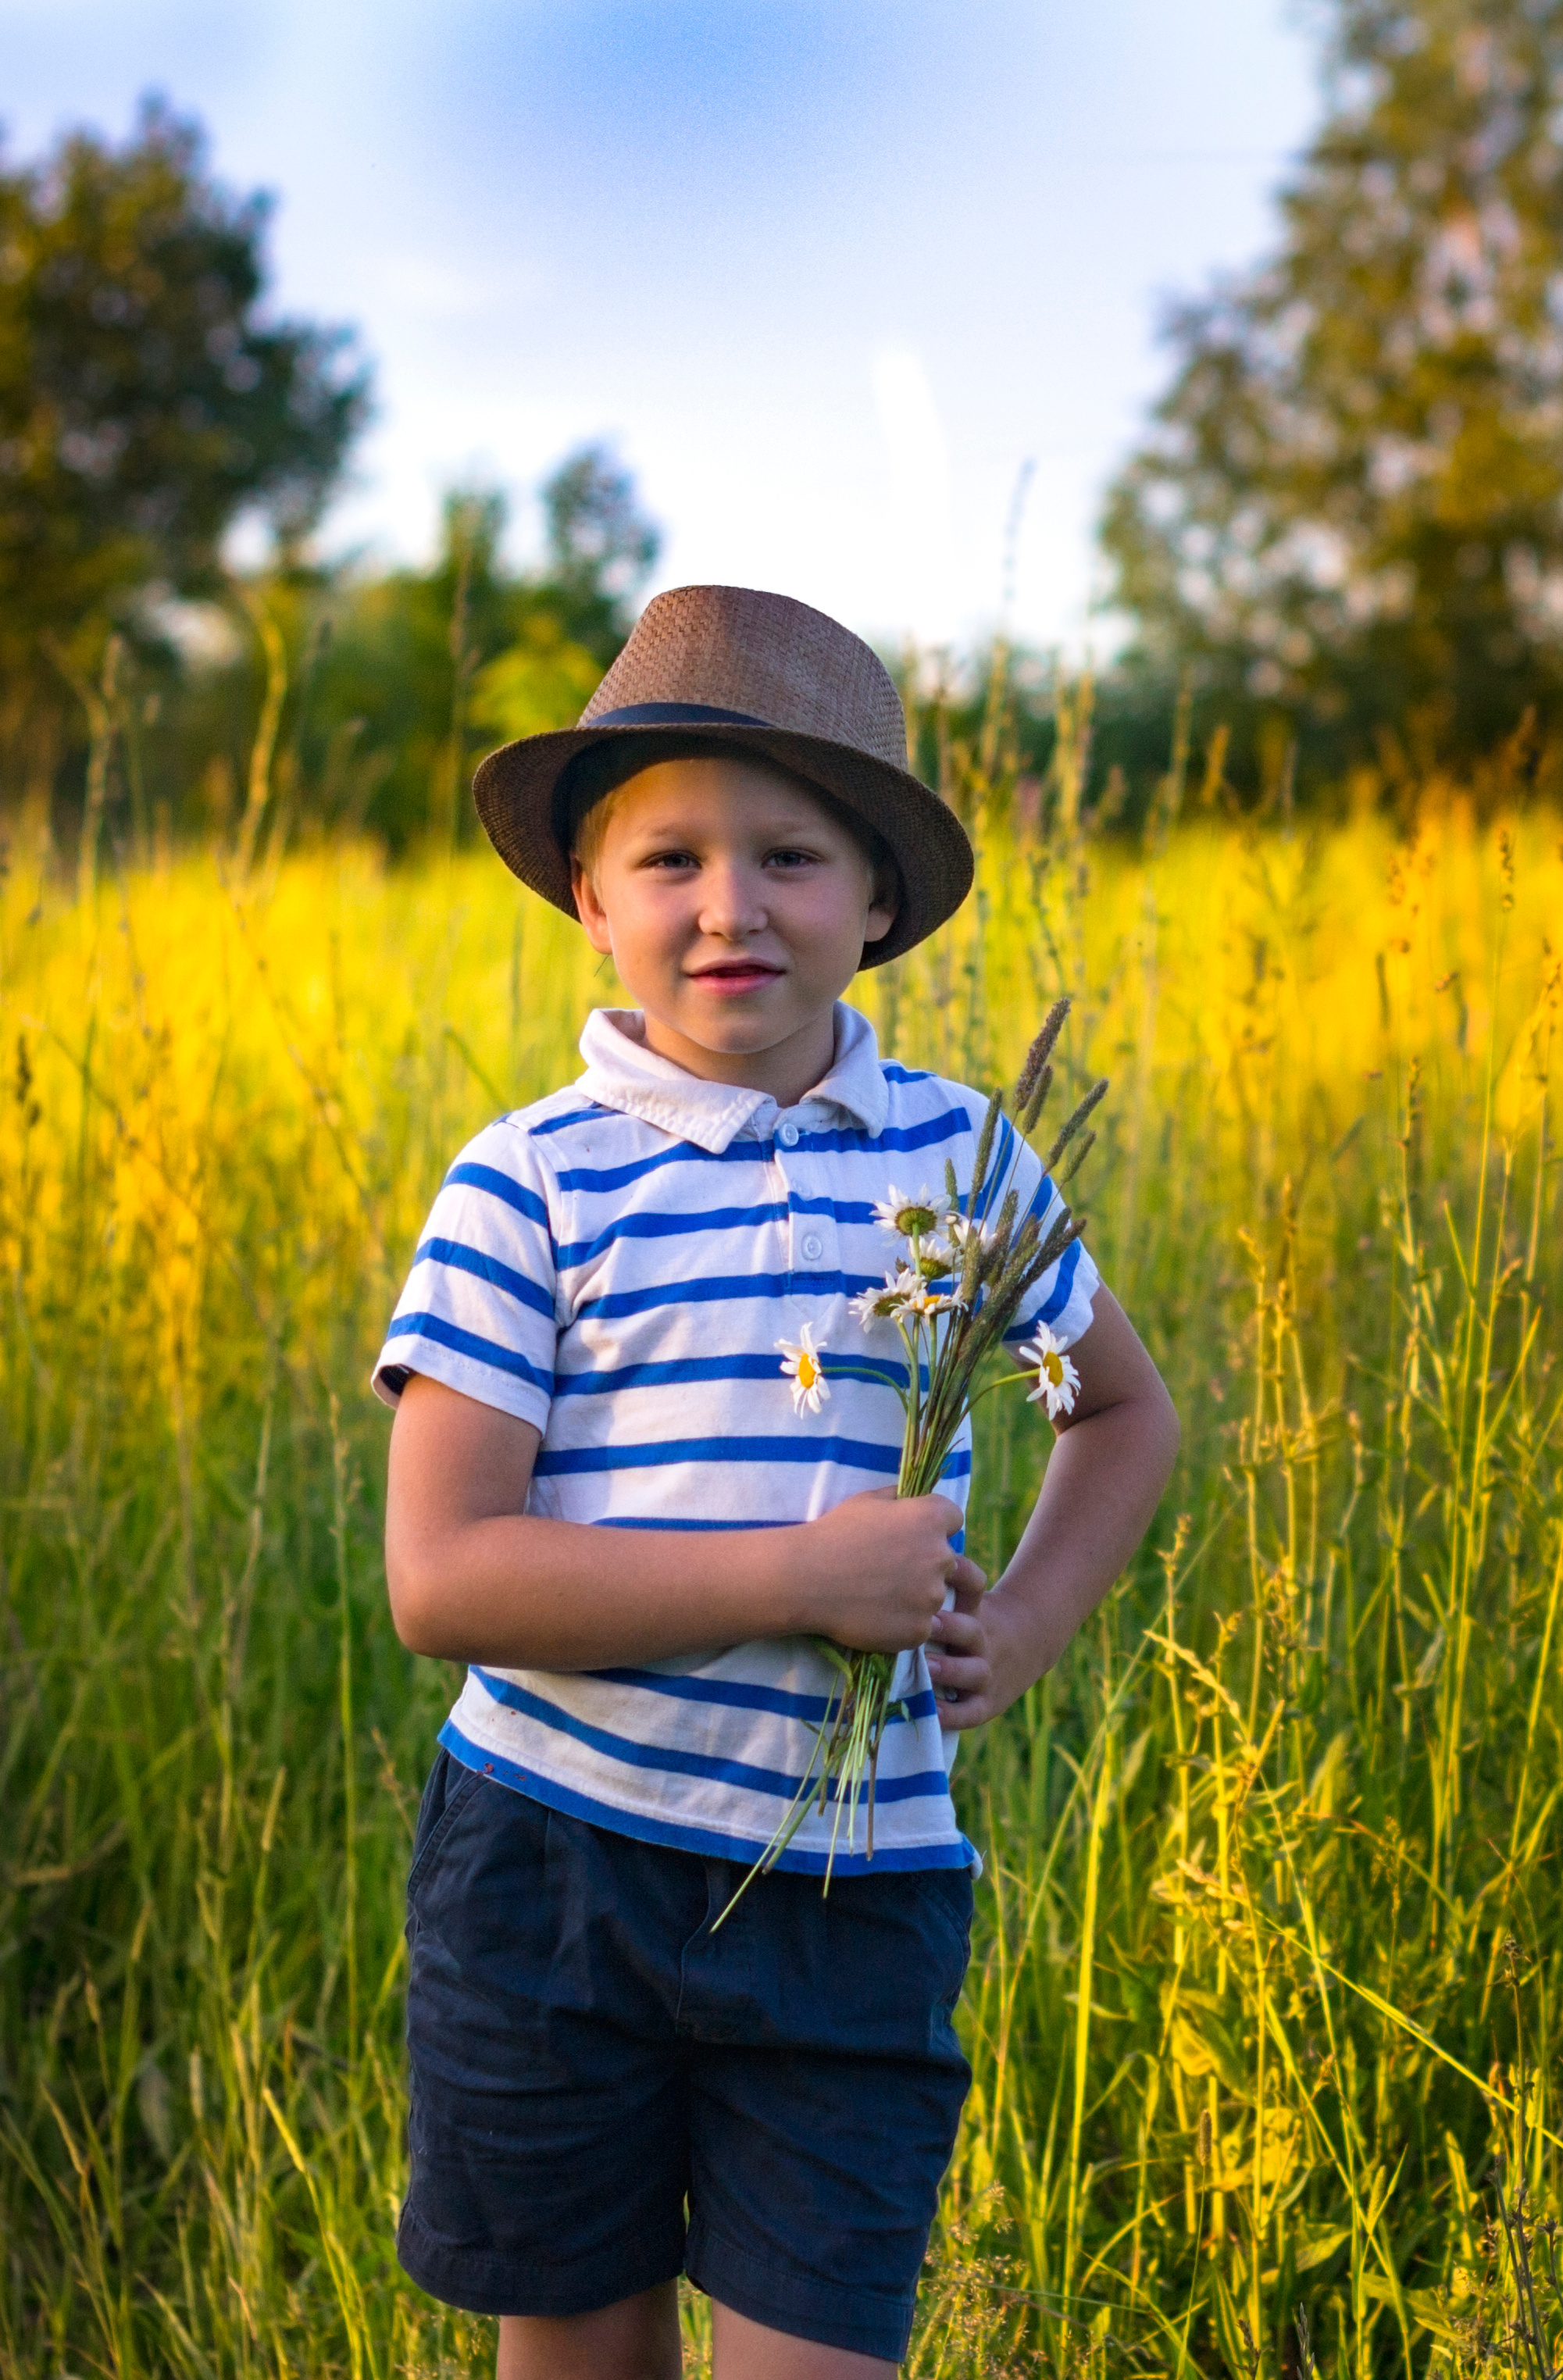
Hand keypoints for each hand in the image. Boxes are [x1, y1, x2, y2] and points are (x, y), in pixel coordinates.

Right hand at [795, 1488, 985, 1652]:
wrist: (805, 1579)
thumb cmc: (833, 1534)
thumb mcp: (866, 1501)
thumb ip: (899, 1498)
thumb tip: (911, 1498)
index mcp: (931, 1519)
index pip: (954, 1519)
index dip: (935, 1527)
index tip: (913, 1537)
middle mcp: (941, 1556)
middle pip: (950, 1561)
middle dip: (929, 1565)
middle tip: (893, 1571)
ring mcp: (931, 1597)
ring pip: (936, 1597)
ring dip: (917, 1597)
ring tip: (880, 1595)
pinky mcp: (919, 1629)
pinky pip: (921, 1626)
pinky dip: (904, 1624)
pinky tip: (876, 1615)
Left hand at [924, 1573, 1029, 1729]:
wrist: (1027, 1643)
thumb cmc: (973, 1617)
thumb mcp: (966, 1597)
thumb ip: (934, 1584)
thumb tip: (888, 1555)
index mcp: (974, 1610)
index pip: (973, 1585)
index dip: (963, 1573)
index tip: (945, 1564)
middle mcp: (980, 1639)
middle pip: (969, 1630)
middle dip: (948, 1628)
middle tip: (926, 1622)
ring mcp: (986, 1671)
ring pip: (972, 1671)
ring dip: (949, 1669)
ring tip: (925, 1667)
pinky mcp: (987, 1702)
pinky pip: (970, 1711)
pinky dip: (952, 1714)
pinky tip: (932, 1711)